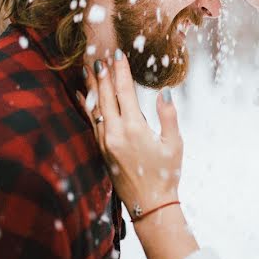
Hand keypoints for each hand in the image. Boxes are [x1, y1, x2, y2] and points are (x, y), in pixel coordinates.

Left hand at [78, 52, 182, 220]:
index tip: (117, 53)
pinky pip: (91, 122)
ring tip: (87, 68)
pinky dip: (87, 105)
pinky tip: (83, 94)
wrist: (149, 204)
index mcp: (134, 128)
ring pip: (95, 107)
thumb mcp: (174, 143)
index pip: (124, 91)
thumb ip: (168, 115)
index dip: (120, 71)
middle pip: (105, 96)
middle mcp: (115, 133)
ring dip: (92, 86)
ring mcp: (105, 142)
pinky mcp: (102, 150)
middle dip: (102, 74)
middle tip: (98, 54)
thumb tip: (165, 91)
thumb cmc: (167, 174)